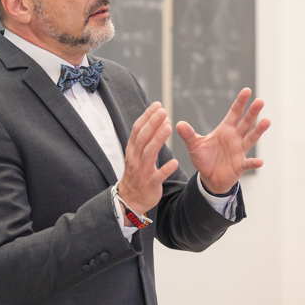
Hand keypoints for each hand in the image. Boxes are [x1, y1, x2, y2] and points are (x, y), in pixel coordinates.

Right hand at [118, 102, 179, 216]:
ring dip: (158, 140)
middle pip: (143, 138)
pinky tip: (174, 161)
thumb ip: (145, 139)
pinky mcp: (150, 185)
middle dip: (152, 123)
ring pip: (149, 154)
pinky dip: (165, 169)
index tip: (157, 105)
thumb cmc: (136, 174)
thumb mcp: (136, 154)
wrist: (130, 199)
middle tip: (163, 111)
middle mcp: (135, 159)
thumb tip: (155, 119)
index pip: (138, 129)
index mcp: (132, 150)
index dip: (147, 116)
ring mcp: (142, 172)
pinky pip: (157, 176)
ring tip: (168, 127)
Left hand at [176, 88, 269, 193]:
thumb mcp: (194, 145)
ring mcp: (239, 151)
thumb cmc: (204, 158)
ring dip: (258, 130)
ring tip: (267, 121)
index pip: (234, 113)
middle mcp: (235, 137)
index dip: (240, 102)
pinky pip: (248, 163)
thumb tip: (178, 124)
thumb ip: (188, 135)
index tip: (247, 91)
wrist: (209, 177)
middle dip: (252, 112)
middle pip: (246, 122)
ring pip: (251, 138)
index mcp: (225, 129)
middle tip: (260, 101)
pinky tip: (260, 161)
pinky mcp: (240, 165)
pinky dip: (254, 162)